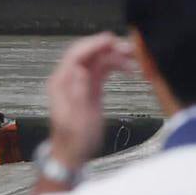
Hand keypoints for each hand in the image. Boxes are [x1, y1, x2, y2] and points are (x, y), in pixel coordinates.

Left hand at [39, 32, 130, 176]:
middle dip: (107, 47)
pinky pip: (103, 69)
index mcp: (61, 84)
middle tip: (129, 48)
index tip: (112, 40)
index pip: (76, 55)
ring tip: (134, 58)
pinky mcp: (91, 87)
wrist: (72, 154)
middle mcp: (69, 79)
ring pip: (98, 59)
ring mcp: (80, 81)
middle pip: (88, 53)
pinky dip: (116, 65)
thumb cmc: (73, 141)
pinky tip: (130, 68)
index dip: (93, 45)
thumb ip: (78, 94)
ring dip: (115, 55)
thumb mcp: (77, 121)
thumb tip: (79, 70)